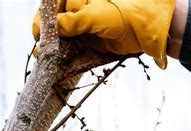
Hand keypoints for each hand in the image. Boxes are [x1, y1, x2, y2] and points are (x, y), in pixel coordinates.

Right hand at [32, 0, 174, 68]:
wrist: (153, 30)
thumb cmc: (127, 14)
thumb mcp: (99, 15)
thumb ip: (75, 21)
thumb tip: (54, 28)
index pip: (55, 5)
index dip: (43, 19)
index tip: (38, 34)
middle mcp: (80, 7)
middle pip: (55, 21)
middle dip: (46, 36)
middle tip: (41, 51)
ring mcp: (84, 24)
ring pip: (61, 36)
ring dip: (53, 49)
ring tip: (44, 59)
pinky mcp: (90, 40)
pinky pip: (72, 48)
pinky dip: (64, 57)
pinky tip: (55, 63)